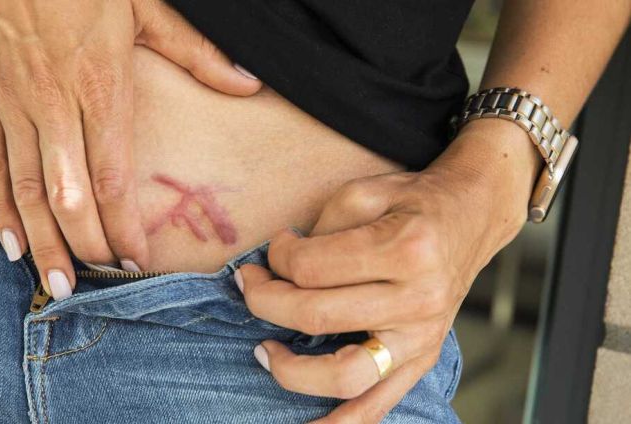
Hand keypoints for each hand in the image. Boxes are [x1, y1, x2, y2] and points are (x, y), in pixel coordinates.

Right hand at [0, 0, 261, 296]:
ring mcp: (16, 104)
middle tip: (97, 285)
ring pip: (26, 188)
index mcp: (101, 86)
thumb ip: (197, 54)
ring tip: (55, 283)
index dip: (123, 225)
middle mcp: (55, 104)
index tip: (136, 260)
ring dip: (41, 240)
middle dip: (85, 245)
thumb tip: (247, 84)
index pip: (113, 176)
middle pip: (69, 194)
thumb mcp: (147, 8)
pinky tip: (9, 242)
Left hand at [236, 121, 538, 421]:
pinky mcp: (422, 360)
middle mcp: (418, 299)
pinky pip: (377, 406)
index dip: (278, 256)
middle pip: (318, 316)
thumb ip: (319, 230)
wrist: (470, 216)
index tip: (276, 246)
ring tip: (263, 350)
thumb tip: (279, 268)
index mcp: (405, 248)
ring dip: (291, 370)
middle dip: (267, 302)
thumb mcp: (363, 192)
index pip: (312, 266)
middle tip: (250, 285)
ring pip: (345, 374)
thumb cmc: (412, 202)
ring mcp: (422, 337)